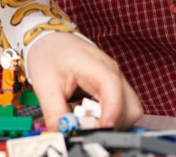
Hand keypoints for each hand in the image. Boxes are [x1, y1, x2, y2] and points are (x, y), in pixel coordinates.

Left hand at [26, 32, 142, 130]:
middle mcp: (112, 72)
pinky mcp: (114, 86)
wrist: (50, 40)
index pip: (113, 88)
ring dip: (113, 122)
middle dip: (113, 123)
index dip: (111, 111)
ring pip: (130, 109)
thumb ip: (54, 112)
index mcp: (95, 65)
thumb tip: (60, 134)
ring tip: (88, 122)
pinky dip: (111, 118)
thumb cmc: (49, 55)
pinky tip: (91, 117)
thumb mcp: (45, 85)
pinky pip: (123, 108)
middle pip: (130, 105)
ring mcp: (116, 78)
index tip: (100, 129)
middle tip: (89, 129)